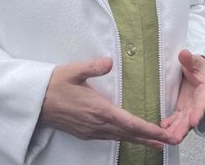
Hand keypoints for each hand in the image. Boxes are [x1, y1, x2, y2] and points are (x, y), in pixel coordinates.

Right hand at [39, 57, 173, 148]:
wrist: (34, 101)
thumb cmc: (54, 84)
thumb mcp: (73, 71)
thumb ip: (93, 67)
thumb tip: (109, 61)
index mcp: (98, 109)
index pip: (129, 123)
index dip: (148, 130)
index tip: (164, 134)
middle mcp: (96, 124)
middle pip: (128, 134)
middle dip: (150, 138)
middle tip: (169, 140)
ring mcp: (90, 130)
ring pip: (120, 137)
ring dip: (139, 139)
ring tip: (155, 142)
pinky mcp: (85, 132)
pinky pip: (109, 137)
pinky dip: (124, 137)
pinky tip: (129, 136)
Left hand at [161, 51, 204, 143]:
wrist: (200, 72)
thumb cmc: (200, 67)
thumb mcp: (196, 61)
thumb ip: (190, 60)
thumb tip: (184, 53)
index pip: (203, 102)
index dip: (198, 112)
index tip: (193, 120)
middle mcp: (199, 103)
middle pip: (192, 117)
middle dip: (183, 128)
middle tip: (175, 137)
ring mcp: (190, 107)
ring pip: (183, 122)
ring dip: (175, 131)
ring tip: (166, 138)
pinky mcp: (182, 109)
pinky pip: (176, 119)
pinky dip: (170, 125)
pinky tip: (162, 129)